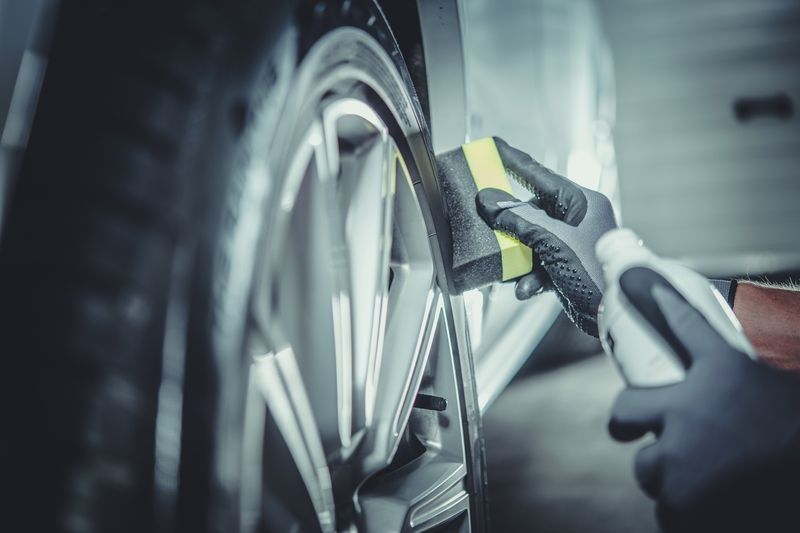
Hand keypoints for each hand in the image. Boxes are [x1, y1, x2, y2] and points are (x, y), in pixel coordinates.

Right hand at [475, 137, 616, 336]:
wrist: (613, 314)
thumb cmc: (595, 272)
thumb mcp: (553, 241)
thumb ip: (518, 219)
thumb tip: (488, 200)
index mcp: (582, 203)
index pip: (541, 176)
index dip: (516, 162)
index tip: (495, 148)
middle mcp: (578, 220)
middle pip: (532, 212)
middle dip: (510, 225)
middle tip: (487, 218)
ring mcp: (572, 244)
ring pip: (532, 241)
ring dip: (519, 258)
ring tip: (509, 269)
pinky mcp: (567, 267)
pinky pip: (539, 264)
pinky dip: (529, 277)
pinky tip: (525, 288)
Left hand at [609, 272, 799, 532]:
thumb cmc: (783, 407)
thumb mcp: (731, 361)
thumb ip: (685, 323)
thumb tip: (641, 282)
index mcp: (683, 405)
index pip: (624, 412)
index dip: (627, 419)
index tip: (635, 422)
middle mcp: (678, 447)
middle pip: (641, 459)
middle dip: (654, 453)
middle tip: (683, 448)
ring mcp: (687, 491)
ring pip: (660, 488)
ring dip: (675, 482)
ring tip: (712, 471)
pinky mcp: (695, 521)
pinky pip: (675, 520)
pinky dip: (692, 512)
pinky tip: (721, 497)